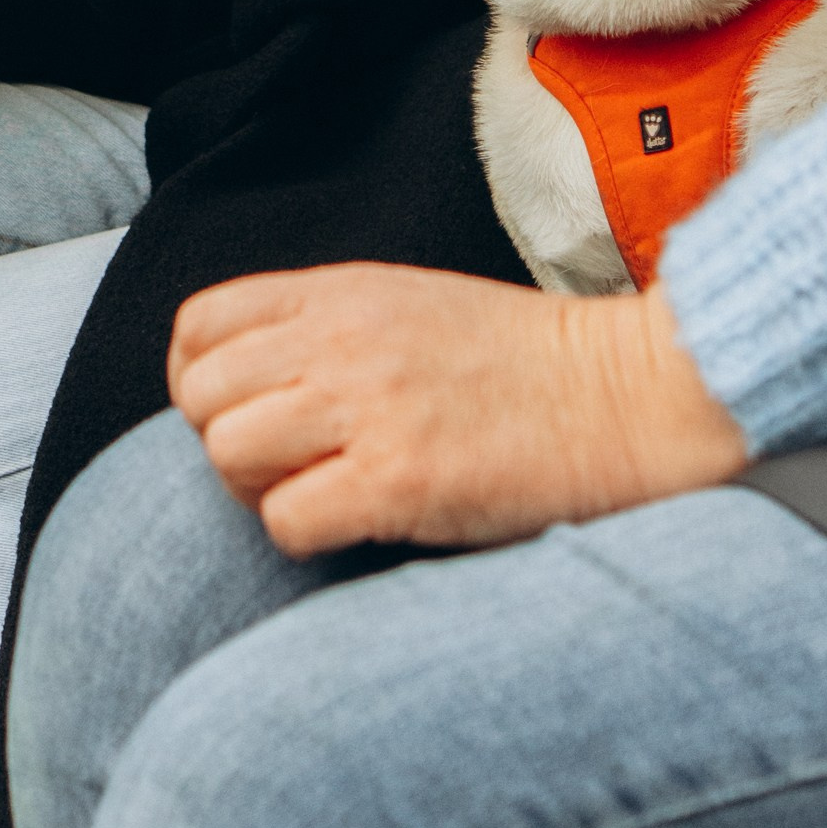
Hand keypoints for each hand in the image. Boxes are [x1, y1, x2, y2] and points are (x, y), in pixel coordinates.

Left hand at [167, 264, 746, 557]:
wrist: (629, 393)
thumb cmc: (523, 362)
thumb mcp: (408, 303)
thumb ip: (324, 327)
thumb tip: (247, 382)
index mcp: (340, 292)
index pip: (198, 325)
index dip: (199, 381)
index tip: (241, 413)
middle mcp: (341, 341)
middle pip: (200, 398)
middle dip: (226, 444)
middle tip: (287, 467)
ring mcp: (369, 408)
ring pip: (228, 455)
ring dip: (261, 492)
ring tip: (322, 494)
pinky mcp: (401, 481)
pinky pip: (287, 520)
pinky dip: (305, 535)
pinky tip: (356, 522)